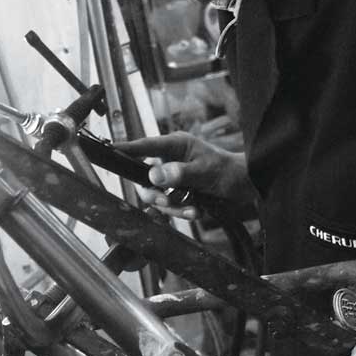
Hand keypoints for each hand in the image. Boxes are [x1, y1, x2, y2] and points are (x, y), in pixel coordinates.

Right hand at [113, 131, 254, 219]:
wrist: (246, 187)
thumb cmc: (228, 171)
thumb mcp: (204, 172)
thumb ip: (178, 173)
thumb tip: (154, 175)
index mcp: (175, 145)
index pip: (145, 146)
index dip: (126, 149)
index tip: (109, 150)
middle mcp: (171, 160)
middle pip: (146, 179)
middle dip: (156, 195)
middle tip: (167, 201)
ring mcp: (175, 176)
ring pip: (157, 196)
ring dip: (172, 206)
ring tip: (191, 209)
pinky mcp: (180, 191)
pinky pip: (170, 204)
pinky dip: (181, 210)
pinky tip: (195, 210)